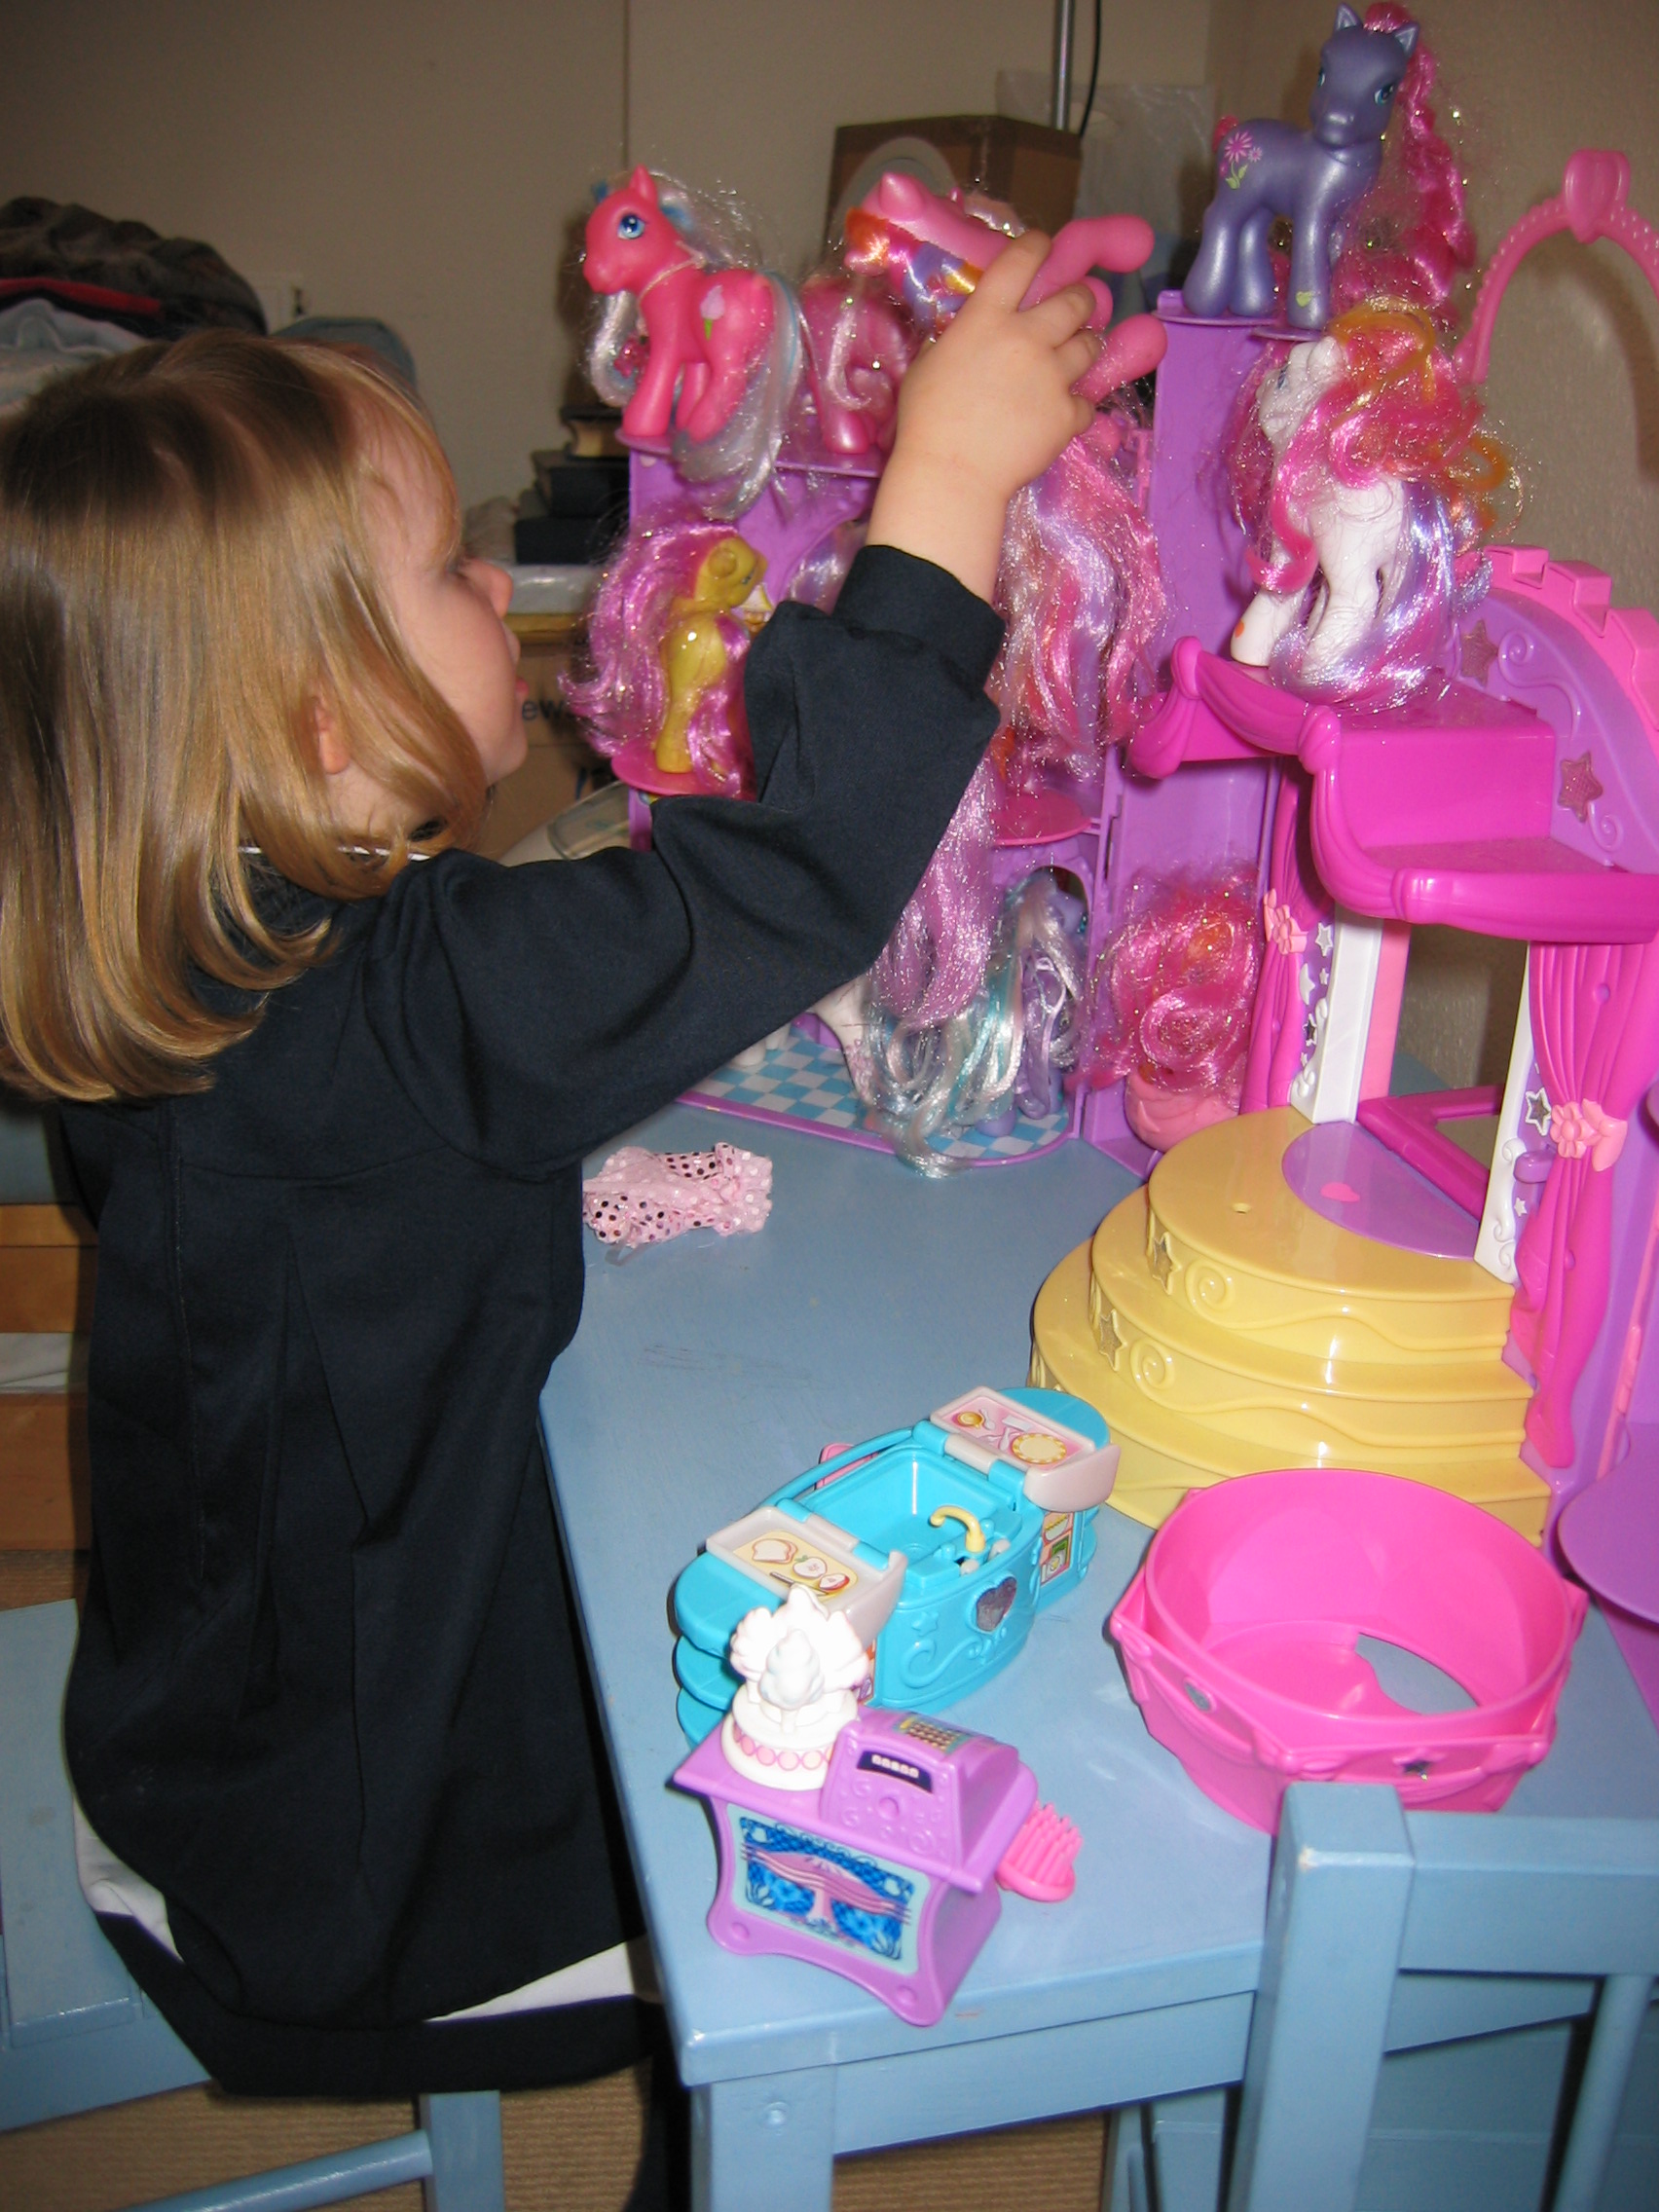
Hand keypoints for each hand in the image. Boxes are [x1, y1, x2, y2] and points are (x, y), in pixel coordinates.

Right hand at [866, 230, 1098, 601]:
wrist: (952, 475)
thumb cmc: (926, 421)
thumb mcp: (929, 363)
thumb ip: (958, 340)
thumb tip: (971, 332)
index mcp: (987, 318)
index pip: (1021, 260)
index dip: (1038, 246)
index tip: (1044, 246)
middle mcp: (1027, 338)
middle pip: (1074, 300)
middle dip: (1079, 299)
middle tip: (1075, 308)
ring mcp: (1052, 376)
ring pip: (1090, 345)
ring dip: (1086, 346)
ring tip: (1077, 355)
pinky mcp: (1066, 414)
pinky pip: (1086, 401)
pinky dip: (1077, 405)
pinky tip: (1063, 412)